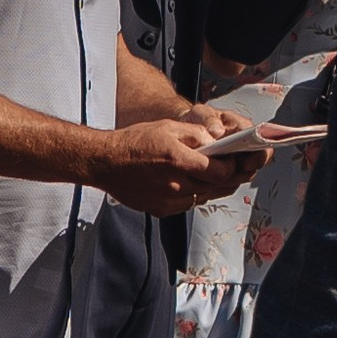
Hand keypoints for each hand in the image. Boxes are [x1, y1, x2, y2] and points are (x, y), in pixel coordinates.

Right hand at [96, 115, 222, 217]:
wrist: (105, 162)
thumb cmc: (134, 142)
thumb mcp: (168, 127)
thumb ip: (196, 135)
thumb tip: (217, 143)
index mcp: (178, 161)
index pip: (220, 172)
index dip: (230, 167)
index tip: (231, 160)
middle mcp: (175, 184)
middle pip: (215, 187)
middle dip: (224, 177)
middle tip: (227, 168)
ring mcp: (168, 201)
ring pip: (202, 197)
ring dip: (209, 187)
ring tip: (209, 174)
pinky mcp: (161, 210)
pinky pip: (187, 204)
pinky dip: (192, 194)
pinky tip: (187, 182)